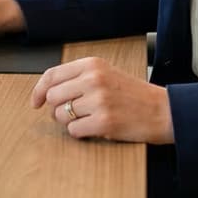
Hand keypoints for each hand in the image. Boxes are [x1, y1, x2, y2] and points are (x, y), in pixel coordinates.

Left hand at [31, 57, 173, 144]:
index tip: (36, 101)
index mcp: (93, 64)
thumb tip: (46, 92)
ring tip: (88, 119)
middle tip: (72, 113)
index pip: (52, 75)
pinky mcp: (103, 121)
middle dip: (58, 109)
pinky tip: (95, 127)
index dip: (39, 90)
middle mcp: (94, 79)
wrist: (162, 110)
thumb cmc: (133, 94)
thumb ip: (78, 77)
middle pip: (54, 97)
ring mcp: (98, 100)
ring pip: (61, 115)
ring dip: (70, 122)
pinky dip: (81, 133)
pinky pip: (74, 131)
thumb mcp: (106, 73)